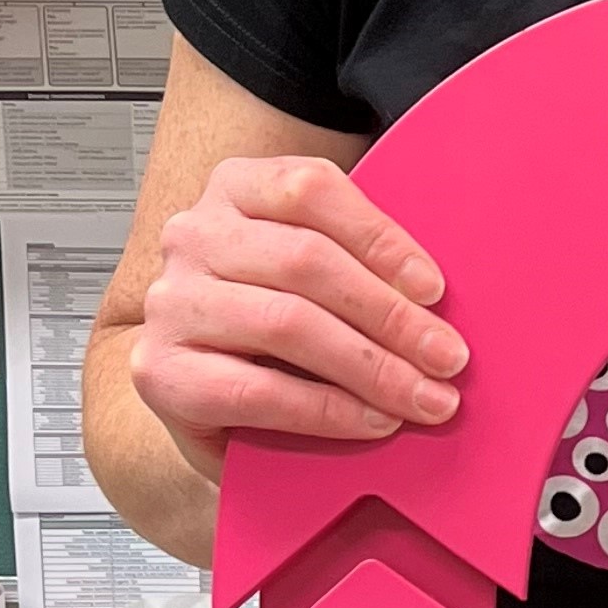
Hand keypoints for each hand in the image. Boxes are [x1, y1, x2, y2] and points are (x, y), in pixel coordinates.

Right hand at [128, 158, 465, 476]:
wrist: (197, 384)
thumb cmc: (270, 318)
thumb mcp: (312, 269)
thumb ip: (357, 261)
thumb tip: (434, 300)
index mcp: (235, 188)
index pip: (310, 190)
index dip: (381, 239)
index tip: (434, 288)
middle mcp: (193, 236)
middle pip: (306, 261)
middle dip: (391, 316)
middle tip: (446, 357)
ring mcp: (171, 302)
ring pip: (287, 323)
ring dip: (371, 367)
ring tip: (421, 396)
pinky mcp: (161, 371)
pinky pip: (259, 391)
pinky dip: (328, 409)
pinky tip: (371, 419)